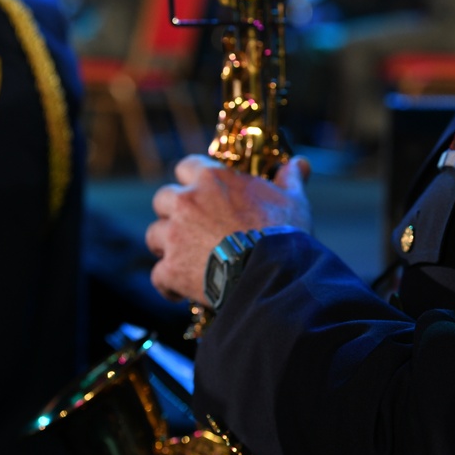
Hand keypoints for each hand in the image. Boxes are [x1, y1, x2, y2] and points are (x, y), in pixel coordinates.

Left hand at [146, 154, 312, 304]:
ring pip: (154, 235)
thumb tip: (300, 163)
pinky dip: (168, 284)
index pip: (186, 166)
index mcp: (211, 179)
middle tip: (190, 228)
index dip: (191, 180)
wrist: (272, 273)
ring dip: (166, 246)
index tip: (201, 192)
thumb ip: (290, 179)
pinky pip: (158, 276)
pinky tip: (180, 292)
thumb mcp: (292, 200)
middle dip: (172, 213)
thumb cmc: (282, 232)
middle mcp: (186, 202)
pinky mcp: (171, 268)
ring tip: (185, 259)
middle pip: (163, 199)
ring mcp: (175, 236)